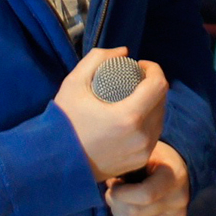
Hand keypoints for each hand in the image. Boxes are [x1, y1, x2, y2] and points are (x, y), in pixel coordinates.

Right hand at [57, 48, 167, 181]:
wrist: (54, 163)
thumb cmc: (63, 122)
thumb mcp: (74, 84)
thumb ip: (97, 59)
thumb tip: (123, 52)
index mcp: (129, 117)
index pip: (158, 85)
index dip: (153, 69)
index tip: (139, 65)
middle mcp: (141, 137)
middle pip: (161, 101)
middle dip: (153, 85)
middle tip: (136, 79)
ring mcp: (142, 151)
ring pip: (159, 118)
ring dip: (152, 103)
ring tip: (135, 95)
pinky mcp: (139, 161)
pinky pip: (153, 135)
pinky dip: (148, 121)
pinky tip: (136, 115)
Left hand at [106, 142, 190, 215]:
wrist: (178, 169)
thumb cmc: (155, 158)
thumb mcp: (145, 152)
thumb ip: (130, 163)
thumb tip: (108, 181)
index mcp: (173, 177)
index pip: (145, 195)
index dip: (121, 194)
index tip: (114, 185)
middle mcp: (178, 200)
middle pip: (135, 213)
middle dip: (116, 204)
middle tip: (113, 193)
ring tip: (119, 204)